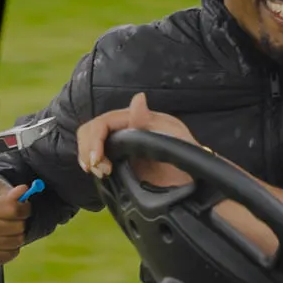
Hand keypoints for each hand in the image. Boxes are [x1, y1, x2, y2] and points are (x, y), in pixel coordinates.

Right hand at [0, 183, 29, 266]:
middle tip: (15, 220)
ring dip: (17, 235)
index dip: (24, 208)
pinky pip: (11, 254)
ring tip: (8, 230)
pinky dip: (12, 248)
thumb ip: (9, 191)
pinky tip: (4, 241)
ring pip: (17, 241)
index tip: (24, 207)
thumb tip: (23, 190)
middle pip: (17, 226)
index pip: (13, 208)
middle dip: (21, 222)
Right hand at [77, 92, 196, 186]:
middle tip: (99, 170)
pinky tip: (98, 173)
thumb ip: (150, 123)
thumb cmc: (187, 159)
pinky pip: (97, 154)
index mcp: (138, 119)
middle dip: (88, 148)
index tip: (97, 161)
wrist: (195, 183)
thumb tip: (138, 98)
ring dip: (87, 155)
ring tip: (99, 172)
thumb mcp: (173, 139)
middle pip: (92, 129)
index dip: (95, 139)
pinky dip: (91, 162)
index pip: (104, 122)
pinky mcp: (121, 159)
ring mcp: (123, 143)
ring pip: (90, 140)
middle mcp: (127, 127)